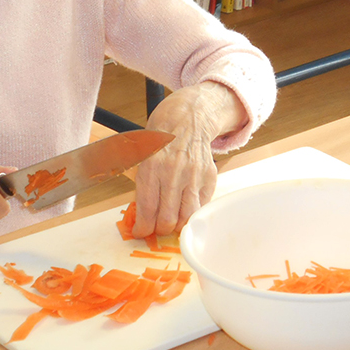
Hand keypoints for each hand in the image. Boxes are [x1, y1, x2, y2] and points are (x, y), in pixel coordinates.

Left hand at [133, 81, 247, 236]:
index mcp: (151, 167)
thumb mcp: (140, 154)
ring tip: (171, 223)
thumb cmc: (161, 135)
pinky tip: (185, 208)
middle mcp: (173, 172)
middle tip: (156, 229)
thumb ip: (141, 184)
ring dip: (178, 225)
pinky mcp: (209, 176)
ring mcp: (194, 175)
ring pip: (187, 216)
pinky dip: (193, 212)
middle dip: (159, 230)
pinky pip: (202, 205)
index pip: (147, 209)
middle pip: (167, 218)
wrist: (188, 117)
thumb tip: (140, 215)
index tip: (141, 232)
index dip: (143, 228)